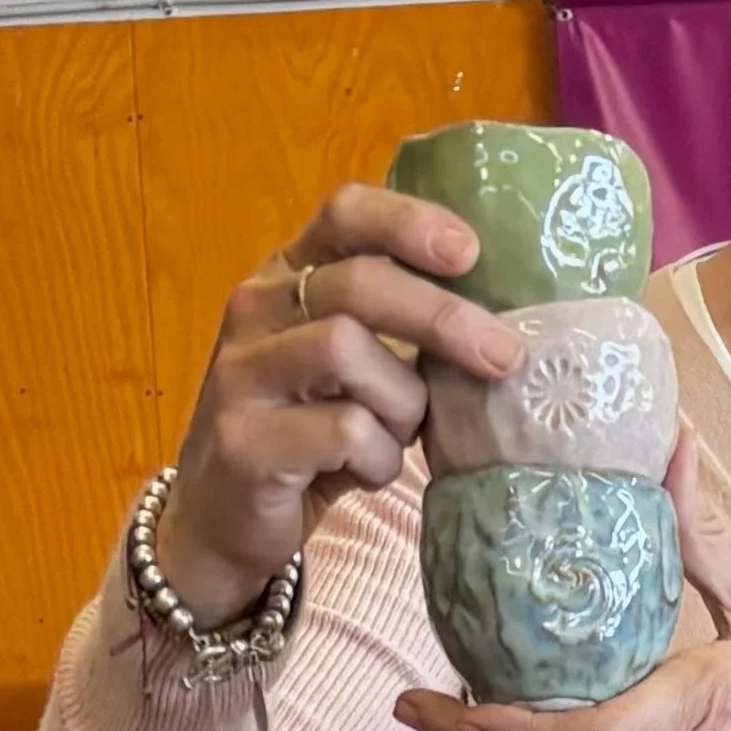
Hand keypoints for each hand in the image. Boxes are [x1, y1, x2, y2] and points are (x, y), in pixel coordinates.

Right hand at [155, 184, 525, 628]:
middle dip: (442, 318)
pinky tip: (370, 471)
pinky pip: (343, 431)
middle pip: (357, 284)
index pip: (343, 213)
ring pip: (346, 350)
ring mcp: (241, 374)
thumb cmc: (313, 430)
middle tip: (505, 355)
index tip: (469, 252)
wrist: (226, 517)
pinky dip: (379, 457)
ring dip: (403, 401)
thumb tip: (504, 322)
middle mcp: (256, 309)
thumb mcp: (355, 367)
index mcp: (289, 275)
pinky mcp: (244, 441)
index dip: (408, 222)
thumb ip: (403, 330)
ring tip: (402, 434)